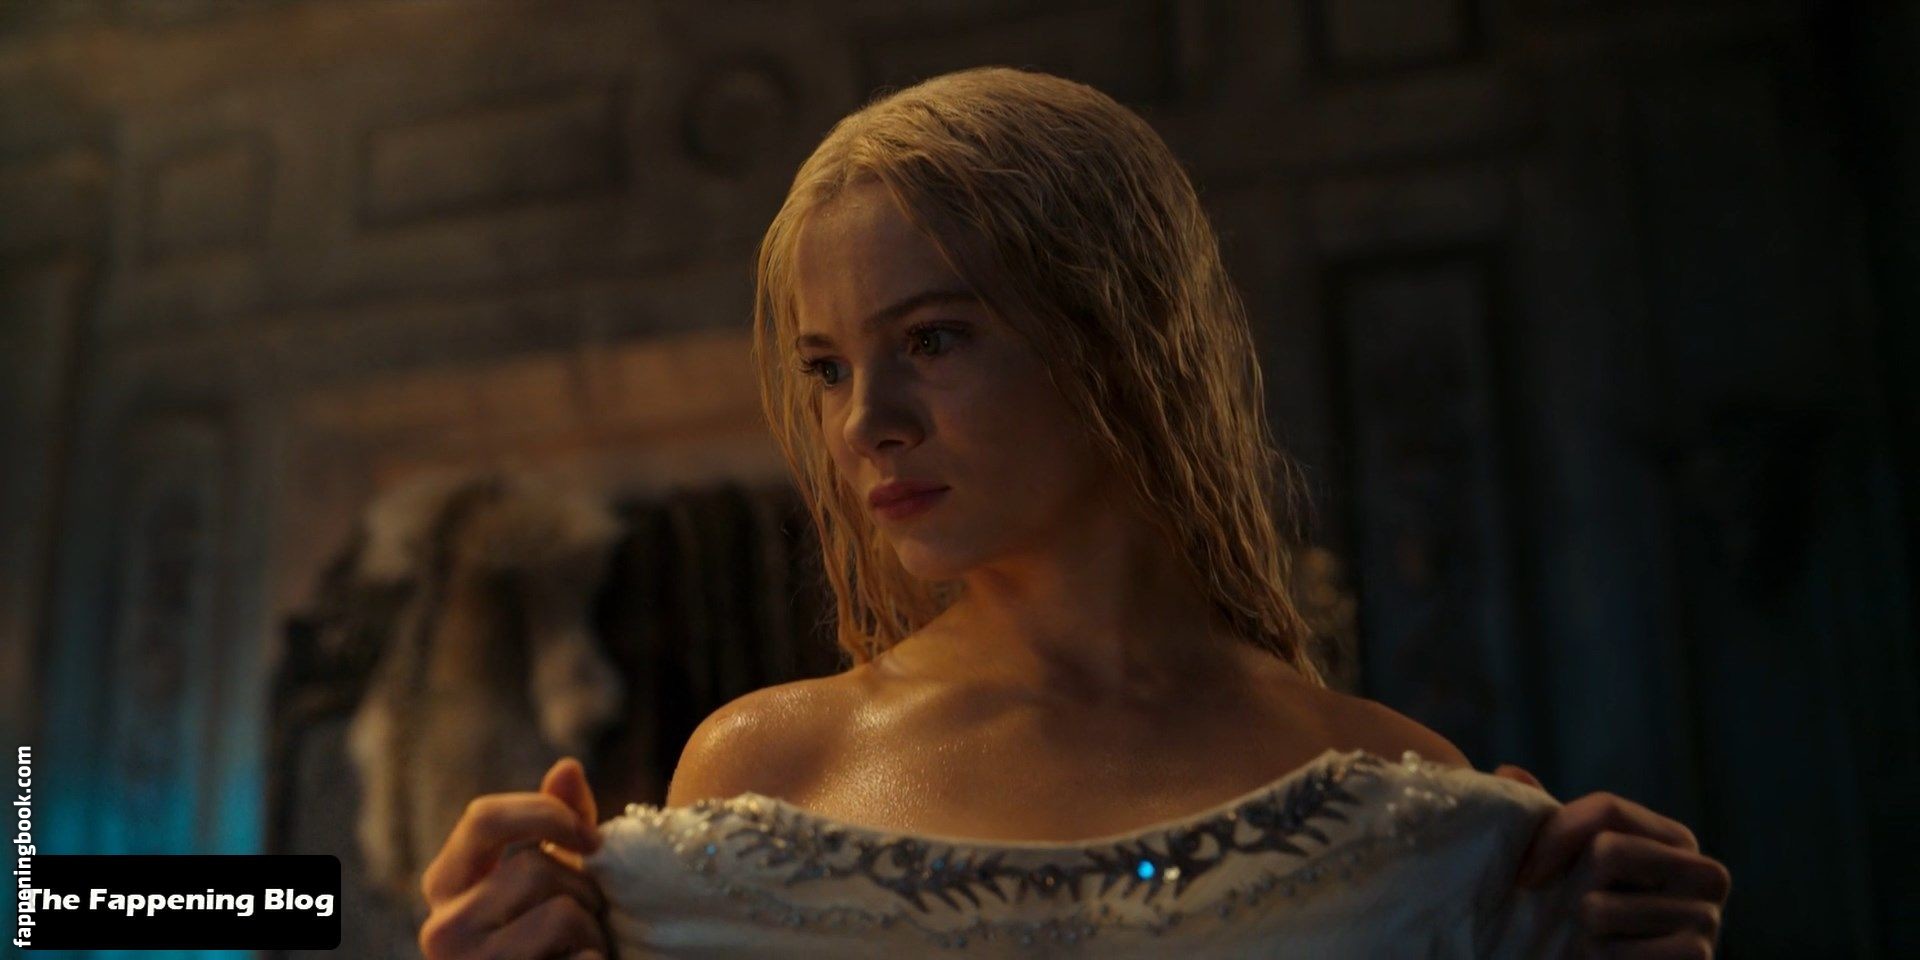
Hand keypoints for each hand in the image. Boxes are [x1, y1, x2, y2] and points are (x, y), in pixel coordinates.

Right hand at [419, 758, 610, 959]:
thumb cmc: (555, 944)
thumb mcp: (555, 880)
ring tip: (581, 954)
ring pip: (561, 913)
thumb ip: (557, 827)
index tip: (592, 839)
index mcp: (447, 885)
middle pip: (535, 868)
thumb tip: (567, 767)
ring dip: (593, 934)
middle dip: (584, 891)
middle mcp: (441, 928)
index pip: (484, 817)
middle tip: (588, 922)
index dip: (547, 814)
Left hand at [1493, 766, 1731, 958]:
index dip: (1553, 835)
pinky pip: (1612, 953)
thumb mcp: (1573, 864)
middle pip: (1607, 850)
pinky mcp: (1697, 959)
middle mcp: (1707, 873)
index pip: (1607, 809)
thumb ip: (1548, 820)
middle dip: (1572, 887)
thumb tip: (1509, 771)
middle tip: (1574, 913)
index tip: (1524, 873)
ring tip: (1597, 940)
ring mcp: (1709, 920)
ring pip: (1599, 907)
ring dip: (1582, 931)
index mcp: (1678, 840)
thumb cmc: (1593, 916)